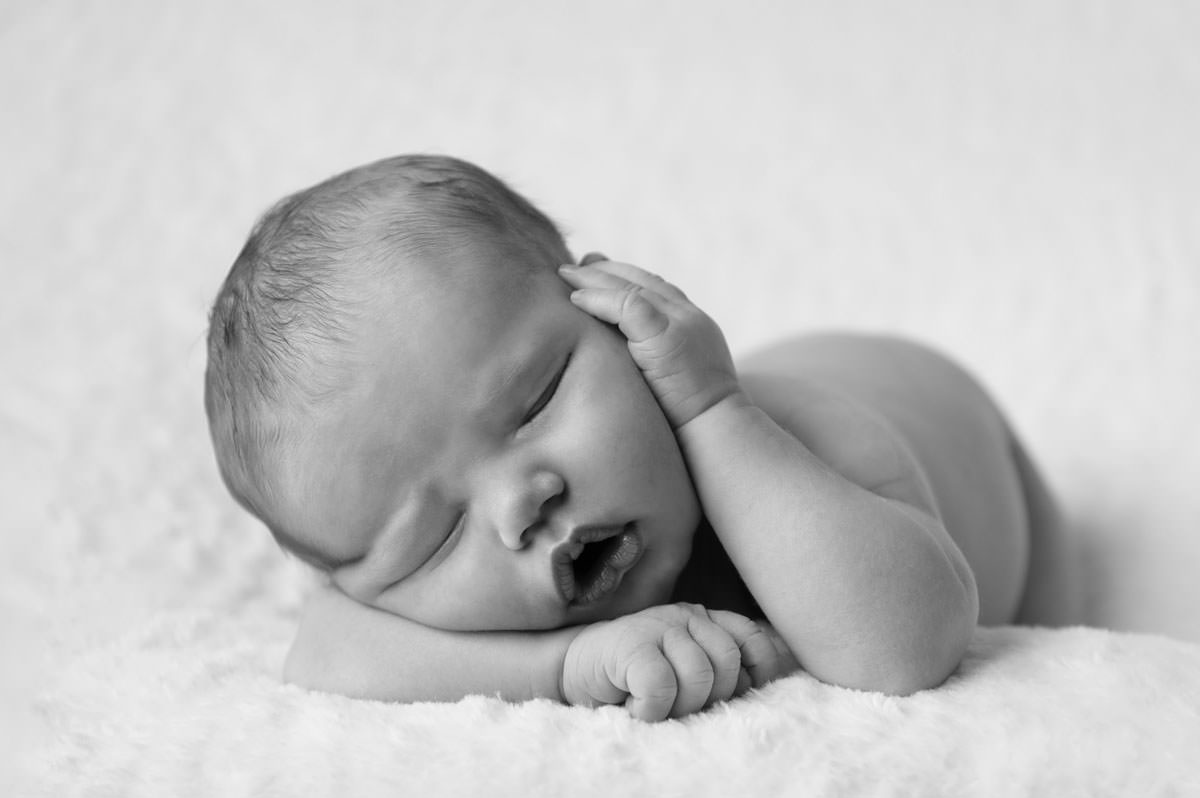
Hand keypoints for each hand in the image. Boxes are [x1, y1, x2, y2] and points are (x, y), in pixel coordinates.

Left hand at [559, 255, 740, 429]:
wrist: (716, 432)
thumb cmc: (692, 421)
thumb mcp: (674, 380)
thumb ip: (654, 360)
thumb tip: (627, 362)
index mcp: (694, 325)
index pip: (657, 290)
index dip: (625, 279)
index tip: (597, 272)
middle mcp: (690, 317)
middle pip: (644, 281)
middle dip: (607, 270)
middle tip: (577, 264)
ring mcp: (681, 323)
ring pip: (632, 287)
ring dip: (595, 278)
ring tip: (566, 274)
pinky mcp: (666, 336)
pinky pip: (625, 305)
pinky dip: (597, 298)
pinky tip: (575, 298)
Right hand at [560, 603, 787, 721]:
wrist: (573, 668)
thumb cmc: (634, 678)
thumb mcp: (683, 669)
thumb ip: (716, 669)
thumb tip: (754, 688)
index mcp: (704, 620)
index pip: (752, 638)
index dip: (755, 672)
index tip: (738, 696)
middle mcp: (685, 616)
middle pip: (727, 663)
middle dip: (708, 699)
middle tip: (677, 707)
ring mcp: (657, 625)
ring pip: (698, 675)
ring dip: (679, 707)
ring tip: (656, 707)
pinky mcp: (631, 643)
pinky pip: (661, 685)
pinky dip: (652, 709)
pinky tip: (637, 708)